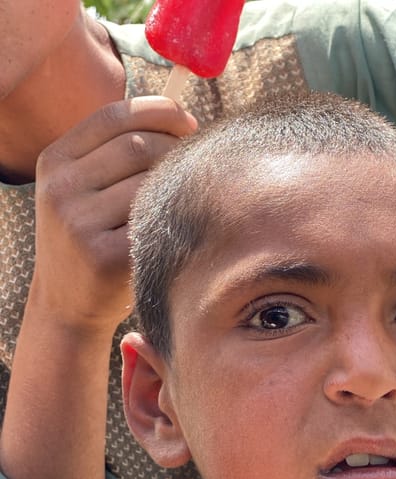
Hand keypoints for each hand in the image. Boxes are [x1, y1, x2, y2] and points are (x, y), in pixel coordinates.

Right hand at [31, 95, 196, 333]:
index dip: (159, 112)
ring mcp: (80, 224)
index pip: (113, 117)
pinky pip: (155, 223)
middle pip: (138, 147)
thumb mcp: (82, 191)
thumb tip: (179, 118)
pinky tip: (181, 227)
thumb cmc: (91, 240)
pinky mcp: (105, 257)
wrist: (67, 305)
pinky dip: (175, 220)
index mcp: (55, 162)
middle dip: (175, 151)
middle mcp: (61, 189)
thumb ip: (114, 154)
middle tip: (195, 165)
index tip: (188, 122)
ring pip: (151, 184)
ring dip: (179, 187)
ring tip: (189, 198)